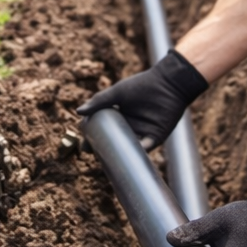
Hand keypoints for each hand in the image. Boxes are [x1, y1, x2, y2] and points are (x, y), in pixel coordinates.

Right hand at [77, 50, 208, 148]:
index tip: (84, 145)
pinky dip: (136, 155)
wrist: (168, 84)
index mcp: (120, 116)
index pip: (104, 130)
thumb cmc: (142, 85)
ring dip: (119, 156)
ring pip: (128, 148)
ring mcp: (142, 133)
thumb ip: (99, 101)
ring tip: (106, 163)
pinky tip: (127, 159)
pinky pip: (144, 149)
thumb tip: (78, 112)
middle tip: (92, 155)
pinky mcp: (155, 137)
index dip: (94, 138)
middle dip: (104, 150)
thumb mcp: (117, 93)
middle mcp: (130, 126)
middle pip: (114, 142)